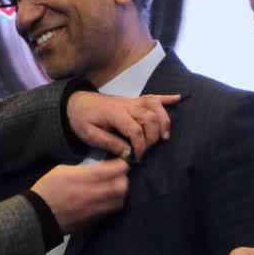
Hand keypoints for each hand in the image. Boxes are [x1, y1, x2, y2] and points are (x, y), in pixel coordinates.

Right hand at [31, 160, 128, 234]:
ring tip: (112, 189)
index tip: (121, 162)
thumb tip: (99, 169)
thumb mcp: (62, 170)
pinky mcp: (93, 221)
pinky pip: (109, 212)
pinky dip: (110, 204)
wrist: (38, 214)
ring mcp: (94, 210)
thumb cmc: (47, 188)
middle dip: (123, 179)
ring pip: (120, 201)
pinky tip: (103, 201)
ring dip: (119, 193)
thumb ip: (84, 169)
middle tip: (118, 176)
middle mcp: (93, 194)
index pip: (115, 170)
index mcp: (84, 178)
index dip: (122, 164)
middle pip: (122, 186)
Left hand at [66, 91, 180, 162]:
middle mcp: (127, 105)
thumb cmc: (81, 120)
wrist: (75, 103)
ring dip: (164, 121)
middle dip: (153, 137)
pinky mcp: (134, 100)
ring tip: (164, 137)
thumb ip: (109, 143)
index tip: (137, 158)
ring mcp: (132, 101)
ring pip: (155, 107)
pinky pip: (153, 96)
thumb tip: (128, 153)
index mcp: (115, 114)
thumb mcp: (89, 135)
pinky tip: (178, 98)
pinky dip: (166, 97)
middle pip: (150, 118)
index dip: (140, 146)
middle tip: (147, 150)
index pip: (135, 130)